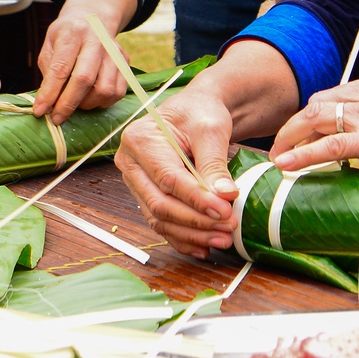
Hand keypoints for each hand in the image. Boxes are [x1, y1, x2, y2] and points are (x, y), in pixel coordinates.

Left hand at [29, 0, 140, 120]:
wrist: (94, 16)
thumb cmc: (67, 34)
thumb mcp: (49, 43)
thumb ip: (48, 69)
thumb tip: (46, 100)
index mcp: (72, 33)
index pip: (60, 68)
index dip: (49, 93)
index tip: (40, 111)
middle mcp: (97, 40)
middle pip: (84, 79)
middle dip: (67, 104)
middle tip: (56, 118)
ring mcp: (114, 51)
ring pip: (104, 89)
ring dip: (86, 105)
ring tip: (75, 104)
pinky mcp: (125, 61)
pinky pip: (118, 92)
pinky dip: (103, 102)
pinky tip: (90, 98)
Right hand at [117, 83, 240, 257]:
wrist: (195, 110)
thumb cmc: (200, 113)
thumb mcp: (211, 130)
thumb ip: (215, 164)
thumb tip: (225, 196)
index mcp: (140, 140)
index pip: (168, 179)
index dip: (197, 199)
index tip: (225, 211)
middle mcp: (130, 164)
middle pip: (160, 203)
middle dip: (196, 221)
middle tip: (228, 228)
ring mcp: (135, 183)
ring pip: (159, 219)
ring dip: (192, 234)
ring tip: (223, 239)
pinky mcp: (145, 196)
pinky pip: (161, 224)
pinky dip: (183, 238)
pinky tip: (205, 247)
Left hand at [270, 69, 358, 181]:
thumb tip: (341, 136)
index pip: (332, 94)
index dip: (310, 117)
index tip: (297, 135)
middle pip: (318, 102)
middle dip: (294, 125)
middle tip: (281, 146)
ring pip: (318, 117)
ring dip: (291, 137)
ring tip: (278, 156)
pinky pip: (331, 145)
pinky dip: (304, 154)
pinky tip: (288, 164)